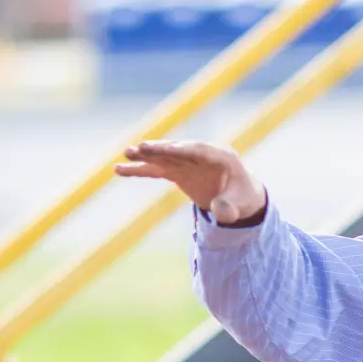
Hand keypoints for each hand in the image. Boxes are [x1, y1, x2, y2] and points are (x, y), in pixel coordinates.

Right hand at [115, 139, 266, 222]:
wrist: (240, 197)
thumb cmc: (243, 198)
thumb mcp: (241, 205)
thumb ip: (230, 208)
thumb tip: (220, 213)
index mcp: (223, 157)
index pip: (201, 150)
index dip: (185, 150)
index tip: (169, 149)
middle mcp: (203, 155)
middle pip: (179, 150)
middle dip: (160, 149)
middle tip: (140, 147)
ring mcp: (188, 162)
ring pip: (164, 158)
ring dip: (145, 156)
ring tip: (125, 154)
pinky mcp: (178, 171)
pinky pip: (156, 170)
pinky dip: (140, 170)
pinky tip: (119, 170)